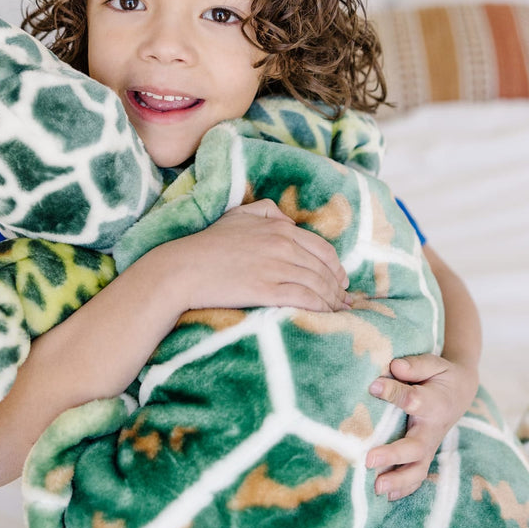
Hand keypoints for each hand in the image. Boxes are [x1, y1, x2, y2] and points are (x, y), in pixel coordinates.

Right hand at [167, 199, 350, 312]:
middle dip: (338, 289)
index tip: (341, 281)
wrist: (184, 268)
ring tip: (337, 313)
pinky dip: (320, 308)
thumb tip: (289, 220)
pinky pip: (305, 299)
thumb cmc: (208, 244)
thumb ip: (267, 210)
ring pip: (318, 285)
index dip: (337, 268)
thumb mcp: (238, 215)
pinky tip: (325, 316)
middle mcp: (283, 245)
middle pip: (324, 270)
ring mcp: (276, 267)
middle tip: (345, 302)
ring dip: (332, 301)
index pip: (322, 249)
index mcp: (279, 227)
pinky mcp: (267, 290)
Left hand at [364, 353, 478, 500]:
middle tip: (369, 460)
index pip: (413, 400)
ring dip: (398, 480)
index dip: (394, 392)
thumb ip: (415, 365)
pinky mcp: (425, 453)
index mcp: (435, 402)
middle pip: (416, 446)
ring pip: (418, 468)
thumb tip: (393, 367)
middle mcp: (433, 428)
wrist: (461, 391)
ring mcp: (430, 444)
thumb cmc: (441, 375)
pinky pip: (417, 475)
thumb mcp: (434, 363)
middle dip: (393, 455)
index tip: (374, 386)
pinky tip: (387, 497)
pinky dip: (405, 488)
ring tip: (377, 488)